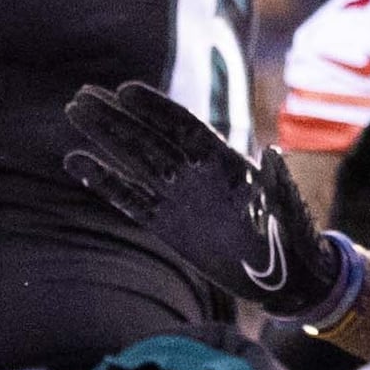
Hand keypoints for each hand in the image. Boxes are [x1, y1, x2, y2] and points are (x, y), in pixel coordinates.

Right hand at [61, 82, 359, 330]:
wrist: (286, 277)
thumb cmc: (294, 240)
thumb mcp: (289, 211)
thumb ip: (277, 185)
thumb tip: (273, 156)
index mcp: (225, 161)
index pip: (184, 128)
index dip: (156, 109)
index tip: (125, 91)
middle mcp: (197, 172)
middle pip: (150, 137)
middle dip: (118, 117)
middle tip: (83, 95)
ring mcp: (179, 196)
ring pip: (135, 160)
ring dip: (105, 136)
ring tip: (74, 111)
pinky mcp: (166, 223)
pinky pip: (130, 199)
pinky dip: (104, 181)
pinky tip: (76, 162)